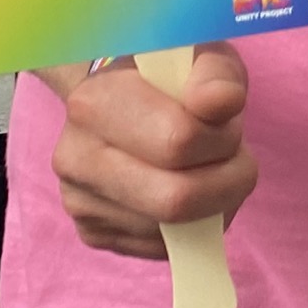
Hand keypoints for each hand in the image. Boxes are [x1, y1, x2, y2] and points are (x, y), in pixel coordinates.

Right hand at [30, 45, 257, 260]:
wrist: (124, 101)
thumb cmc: (172, 78)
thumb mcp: (202, 57)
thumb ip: (216, 75)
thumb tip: (220, 102)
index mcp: (94, 102)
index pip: (179, 141)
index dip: (222, 138)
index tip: (225, 121)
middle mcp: (75, 157)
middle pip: (176, 199)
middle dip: (227, 181)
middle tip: (233, 156)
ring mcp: (78, 202)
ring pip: (174, 230)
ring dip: (214, 204)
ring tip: (205, 168)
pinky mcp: (93, 234)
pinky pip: (163, 249)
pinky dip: (193, 227)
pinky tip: (186, 190)